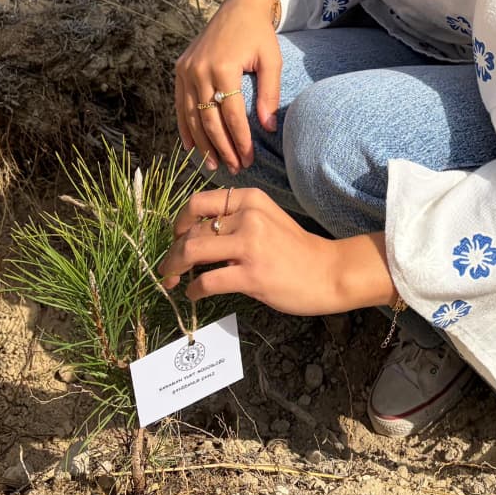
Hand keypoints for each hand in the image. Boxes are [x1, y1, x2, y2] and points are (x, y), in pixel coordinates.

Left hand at [158, 189, 391, 314]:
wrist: (327, 272)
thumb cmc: (295, 250)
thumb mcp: (266, 220)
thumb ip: (235, 222)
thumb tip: (195, 237)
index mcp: (250, 199)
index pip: (199, 202)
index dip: (180, 221)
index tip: (176, 236)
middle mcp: (248, 217)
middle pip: (192, 230)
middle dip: (173, 251)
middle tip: (167, 267)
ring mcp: (250, 246)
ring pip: (193, 252)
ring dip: (175, 268)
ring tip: (172, 281)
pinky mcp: (251, 275)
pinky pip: (208, 281)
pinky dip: (194, 290)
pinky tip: (194, 295)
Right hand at [174, 0, 280, 172]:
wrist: (238, 8)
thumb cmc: (259, 35)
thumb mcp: (271, 60)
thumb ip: (269, 94)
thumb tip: (269, 128)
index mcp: (223, 67)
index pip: (231, 114)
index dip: (240, 140)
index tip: (248, 159)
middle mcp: (199, 70)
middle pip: (209, 119)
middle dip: (222, 147)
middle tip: (233, 168)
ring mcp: (186, 70)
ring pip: (191, 116)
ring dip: (202, 143)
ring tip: (213, 164)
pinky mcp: (180, 69)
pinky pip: (180, 104)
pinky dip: (185, 127)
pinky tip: (191, 147)